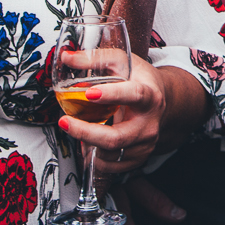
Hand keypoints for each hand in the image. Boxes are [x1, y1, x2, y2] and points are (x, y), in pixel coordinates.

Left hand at [58, 53, 165, 179]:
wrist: (160, 101)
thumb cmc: (138, 79)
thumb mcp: (122, 62)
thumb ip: (95, 58)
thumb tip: (67, 57)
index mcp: (150, 96)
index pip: (135, 95)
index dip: (113, 95)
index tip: (89, 94)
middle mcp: (150, 123)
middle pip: (116, 138)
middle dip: (86, 133)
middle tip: (64, 121)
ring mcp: (145, 144)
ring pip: (110, 154)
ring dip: (87, 143)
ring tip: (78, 128)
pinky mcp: (138, 158)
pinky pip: (111, 166)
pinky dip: (95, 157)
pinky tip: (90, 143)